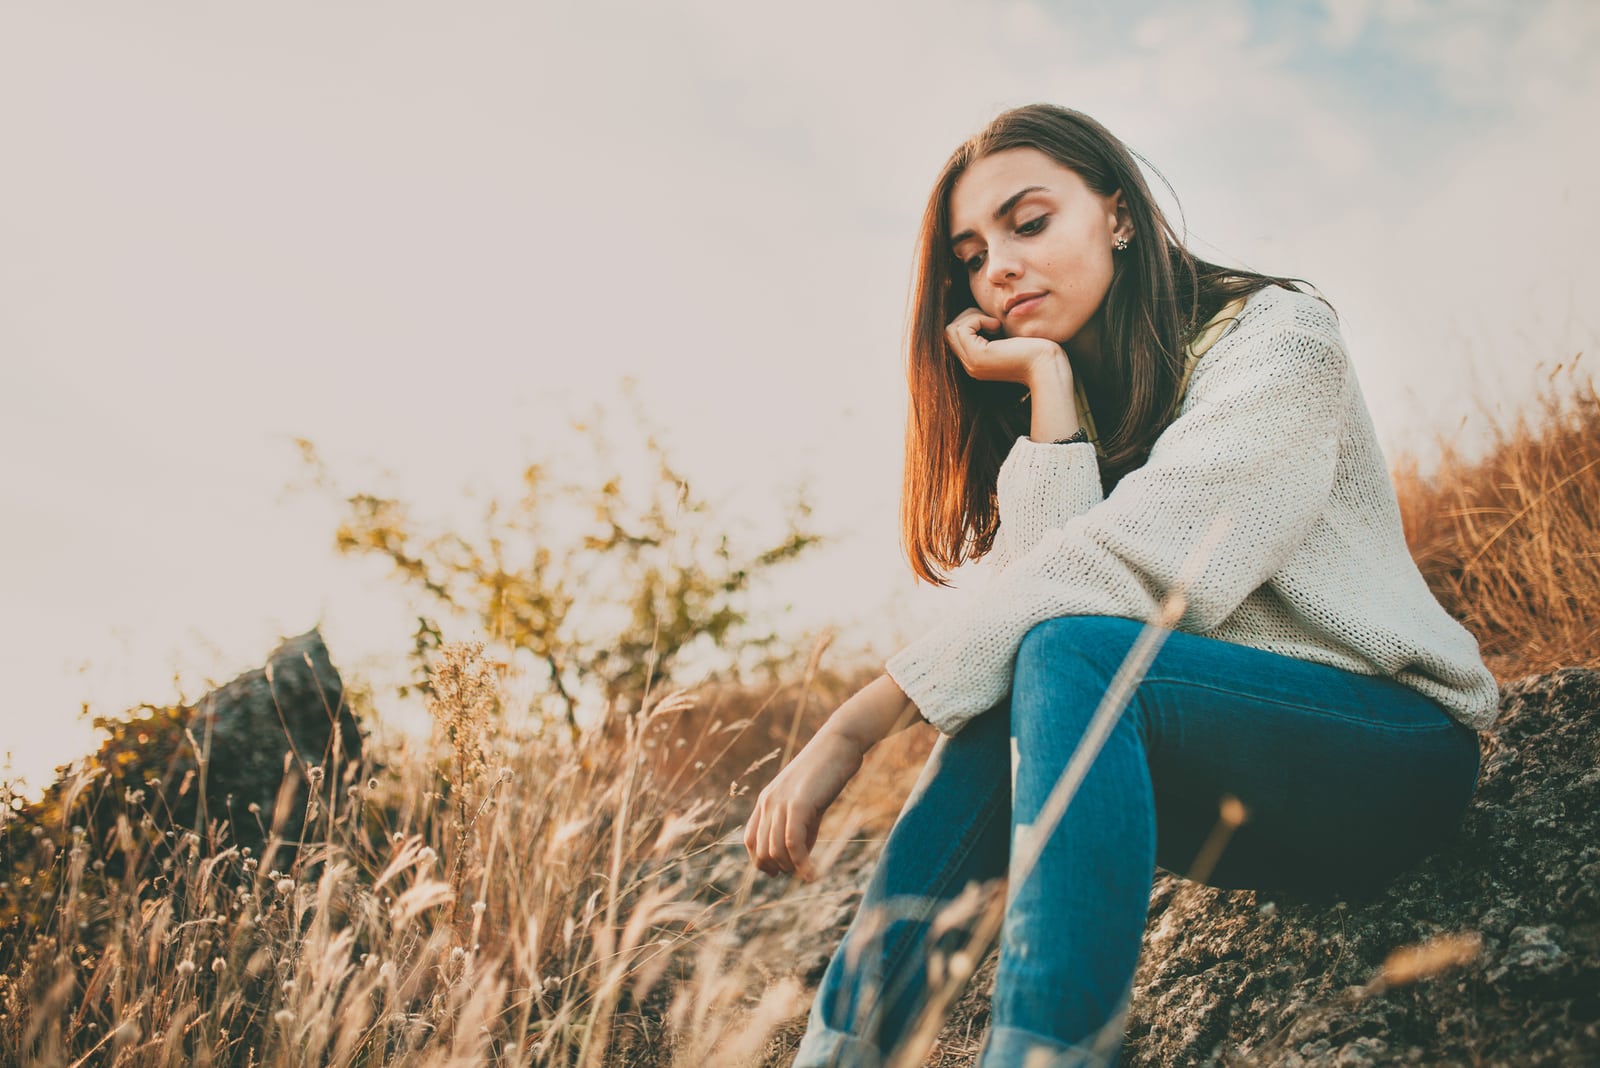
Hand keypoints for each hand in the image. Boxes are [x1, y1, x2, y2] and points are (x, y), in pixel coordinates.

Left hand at [743, 728, 865, 881]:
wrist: (839, 744)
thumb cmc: (827, 772)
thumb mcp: (809, 803)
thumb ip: (801, 827)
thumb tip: (799, 857)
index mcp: (766, 800)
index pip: (751, 840)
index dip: (760, 861)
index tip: (778, 873)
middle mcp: (768, 802)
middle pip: (761, 850)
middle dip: (779, 868)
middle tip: (800, 873)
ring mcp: (781, 803)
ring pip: (776, 850)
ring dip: (792, 868)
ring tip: (809, 873)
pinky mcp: (798, 804)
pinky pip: (793, 843)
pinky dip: (802, 863)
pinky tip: (813, 873)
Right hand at [945, 307, 1070, 386]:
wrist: (1048, 367)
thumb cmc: (1037, 350)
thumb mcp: (1009, 337)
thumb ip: (993, 330)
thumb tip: (986, 313)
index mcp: (976, 362)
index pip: (956, 335)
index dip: (971, 321)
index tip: (995, 323)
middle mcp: (970, 365)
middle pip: (950, 331)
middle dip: (969, 317)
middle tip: (993, 321)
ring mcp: (972, 363)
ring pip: (952, 329)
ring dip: (973, 317)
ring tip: (996, 323)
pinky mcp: (978, 357)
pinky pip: (962, 329)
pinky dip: (977, 319)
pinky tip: (997, 326)